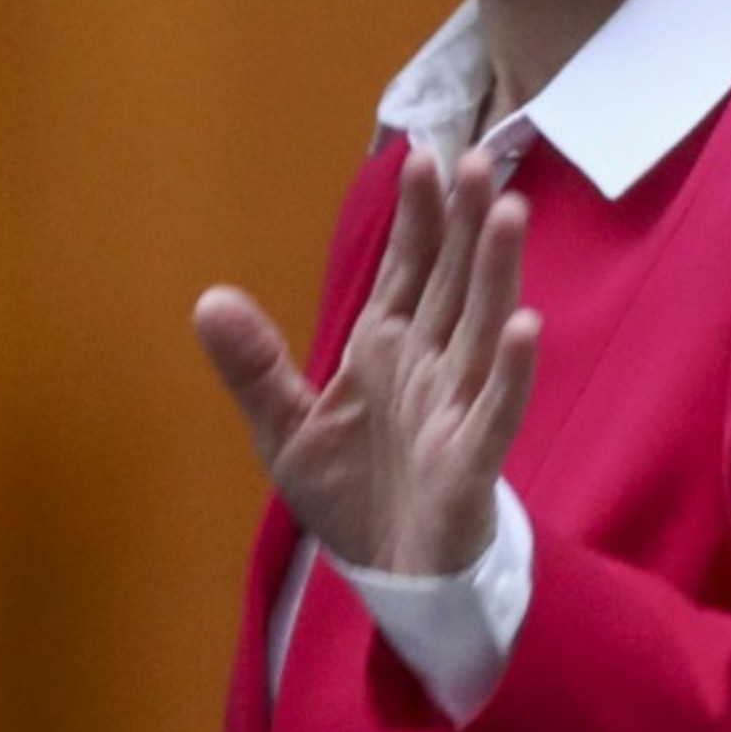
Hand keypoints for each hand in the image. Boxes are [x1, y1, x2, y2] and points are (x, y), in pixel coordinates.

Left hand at [194, 143, 537, 575]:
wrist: (391, 576)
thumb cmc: (354, 495)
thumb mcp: (285, 429)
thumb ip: (254, 367)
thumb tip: (208, 299)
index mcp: (385, 349)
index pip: (405, 269)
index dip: (414, 217)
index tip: (418, 156)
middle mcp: (427, 366)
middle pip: (449, 282)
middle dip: (460, 223)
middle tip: (473, 158)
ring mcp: (455, 408)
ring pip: (479, 328)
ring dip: (494, 272)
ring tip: (506, 212)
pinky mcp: (471, 460)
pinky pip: (495, 410)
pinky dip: (508, 371)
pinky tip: (522, 326)